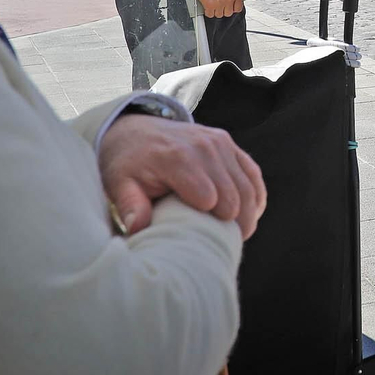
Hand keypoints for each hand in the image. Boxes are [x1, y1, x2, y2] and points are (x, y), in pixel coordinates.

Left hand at [99, 114, 266, 237]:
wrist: (137, 130)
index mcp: (177, 158)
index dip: (208, 224)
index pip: (210, 199)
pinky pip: (253, 175)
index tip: (198, 238)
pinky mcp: (230, 144)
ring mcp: (221, 143)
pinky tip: (248, 215)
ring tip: (237, 235)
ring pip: (248, 187)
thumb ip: (130, 206)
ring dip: (247, 215)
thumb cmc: (128, 163)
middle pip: (235, 196)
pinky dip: (254, 197)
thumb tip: (137, 228)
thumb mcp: (119, 184)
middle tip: (222, 244)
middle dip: (232, 225)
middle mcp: (204, 147)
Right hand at [194, 0, 243, 18]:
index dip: (232, 8)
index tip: (230, 6)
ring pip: (219, 14)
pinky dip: (208, 11)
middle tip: (220, 4)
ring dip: (216, 11)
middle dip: (224, 9)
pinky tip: (208, 6)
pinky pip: (210, 14)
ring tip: (214, 4)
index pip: (238, 8)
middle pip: (228, 13)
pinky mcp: (209, 6)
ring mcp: (219, 3)